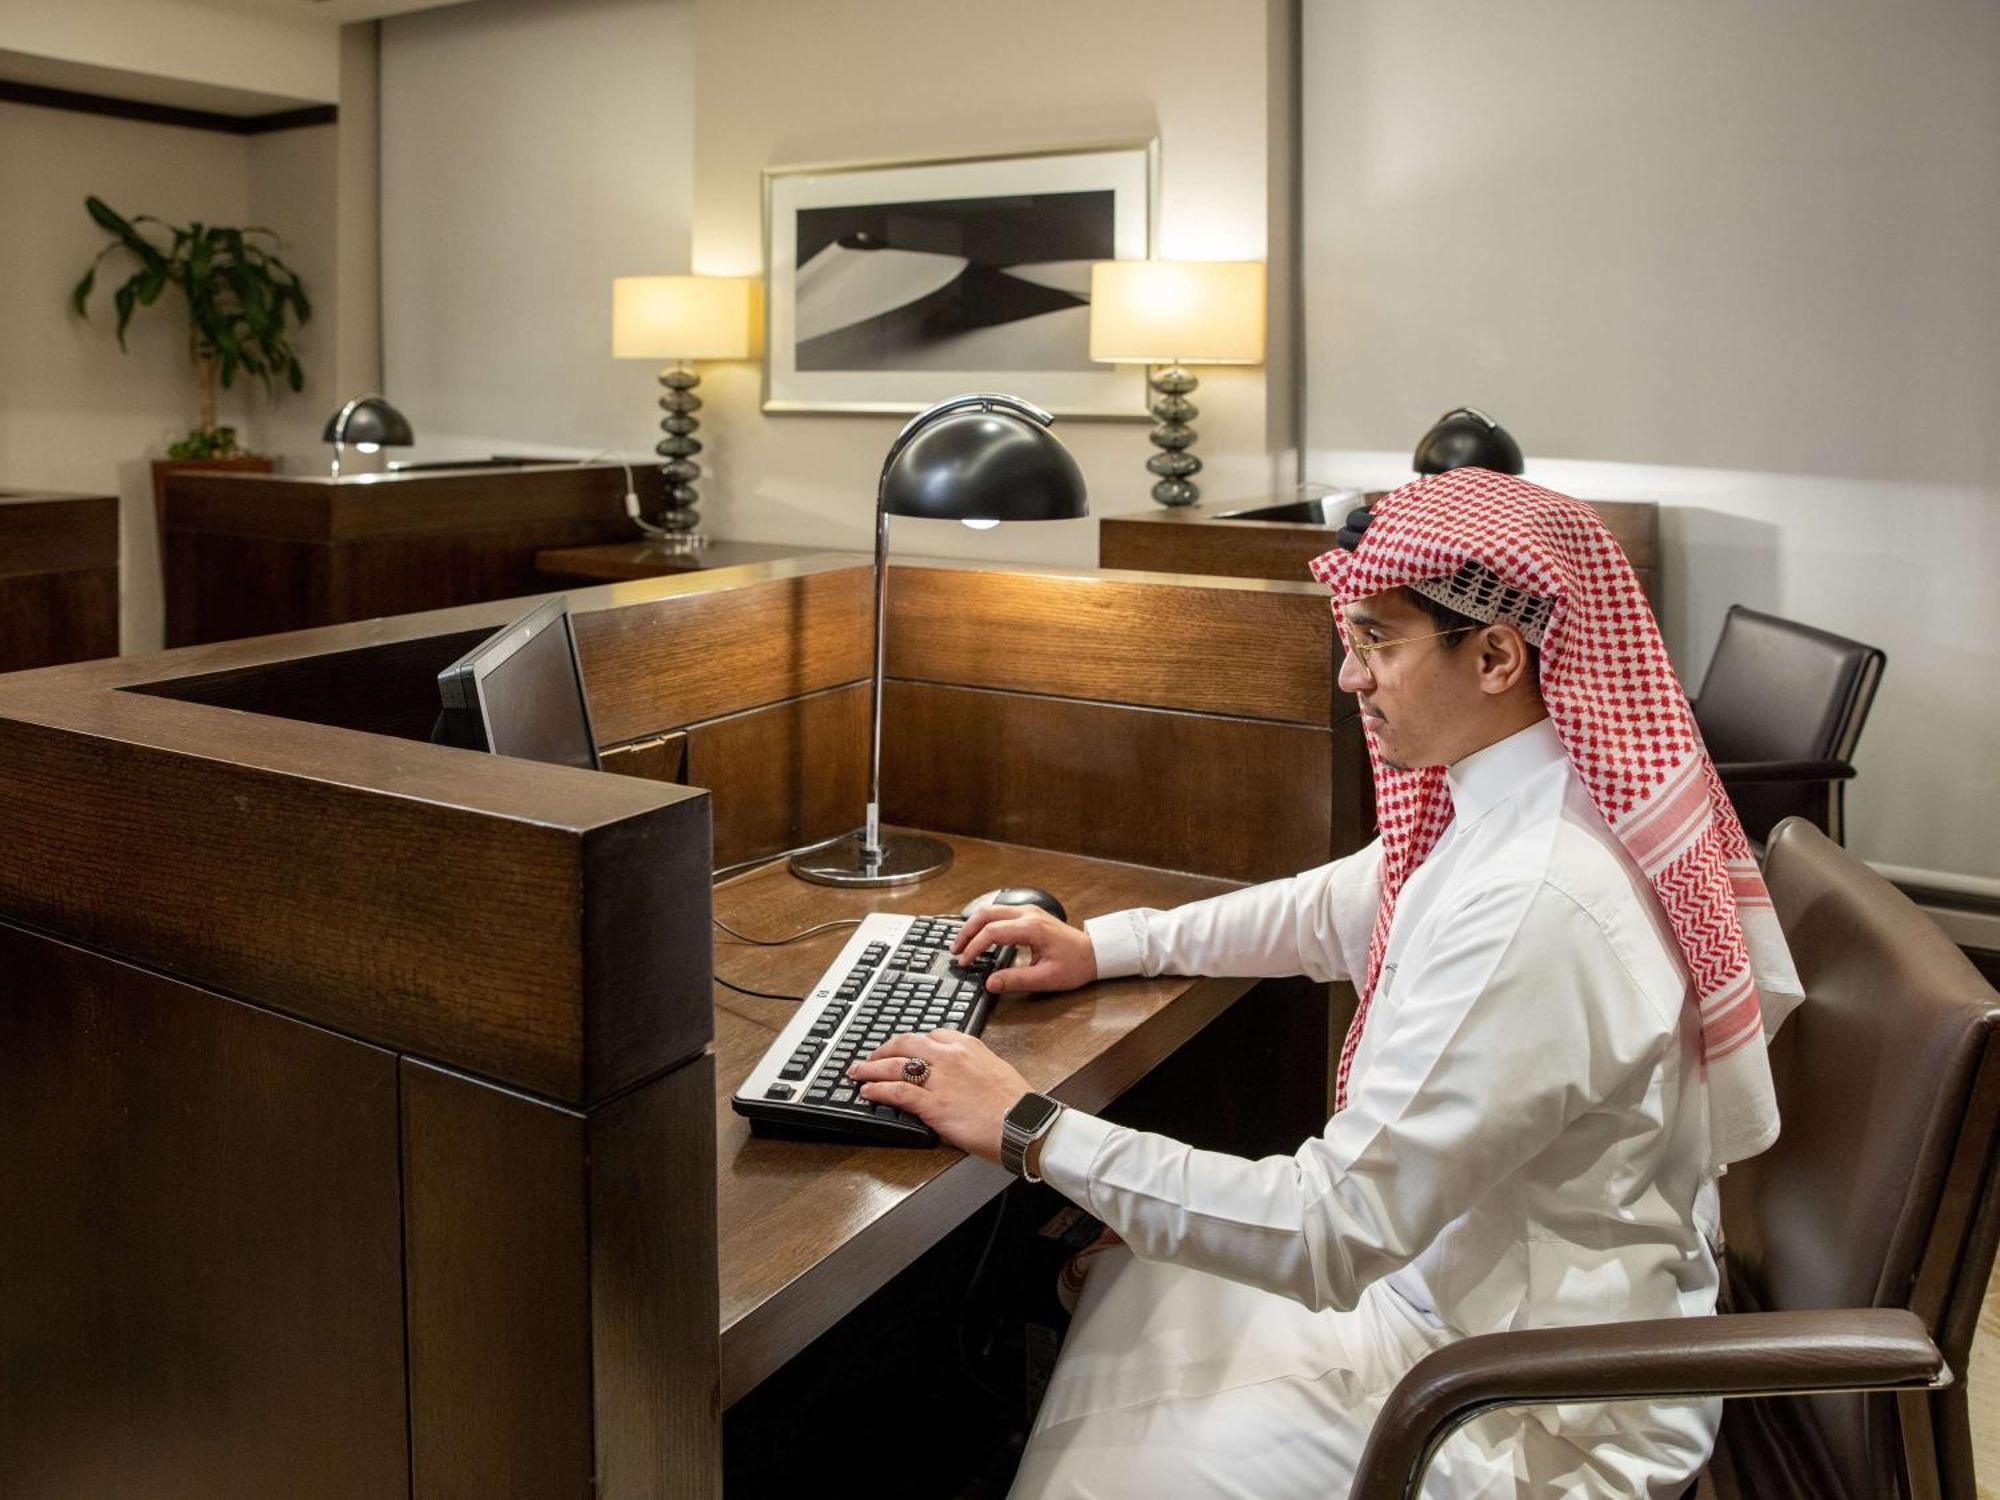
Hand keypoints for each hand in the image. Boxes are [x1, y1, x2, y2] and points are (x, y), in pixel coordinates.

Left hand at [846, 1029, 1033, 1162]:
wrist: (1024, 1123)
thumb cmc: (1016, 1103)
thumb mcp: (995, 1070)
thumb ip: (972, 1065)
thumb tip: (957, 1074)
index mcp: (967, 1045)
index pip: (929, 1036)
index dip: (908, 1043)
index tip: (900, 1049)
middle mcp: (950, 1056)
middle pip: (905, 1044)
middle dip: (882, 1050)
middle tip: (869, 1058)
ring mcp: (940, 1079)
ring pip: (895, 1065)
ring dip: (871, 1068)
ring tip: (857, 1072)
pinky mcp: (933, 1104)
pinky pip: (898, 1091)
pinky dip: (878, 1089)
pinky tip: (868, 1091)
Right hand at [951, 905, 1096, 994]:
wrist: (1095, 953)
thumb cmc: (1075, 965)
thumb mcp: (1046, 978)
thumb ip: (1016, 980)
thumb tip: (991, 983)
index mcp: (1032, 928)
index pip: (992, 932)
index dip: (974, 947)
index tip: (964, 962)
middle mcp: (1028, 914)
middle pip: (986, 914)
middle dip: (966, 931)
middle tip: (955, 950)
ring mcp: (1029, 911)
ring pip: (992, 910)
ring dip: (974, 925)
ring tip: (962, 944)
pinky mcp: (1029, 915)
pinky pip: (1000, 913)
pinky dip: (985, 923)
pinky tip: (979, 936)